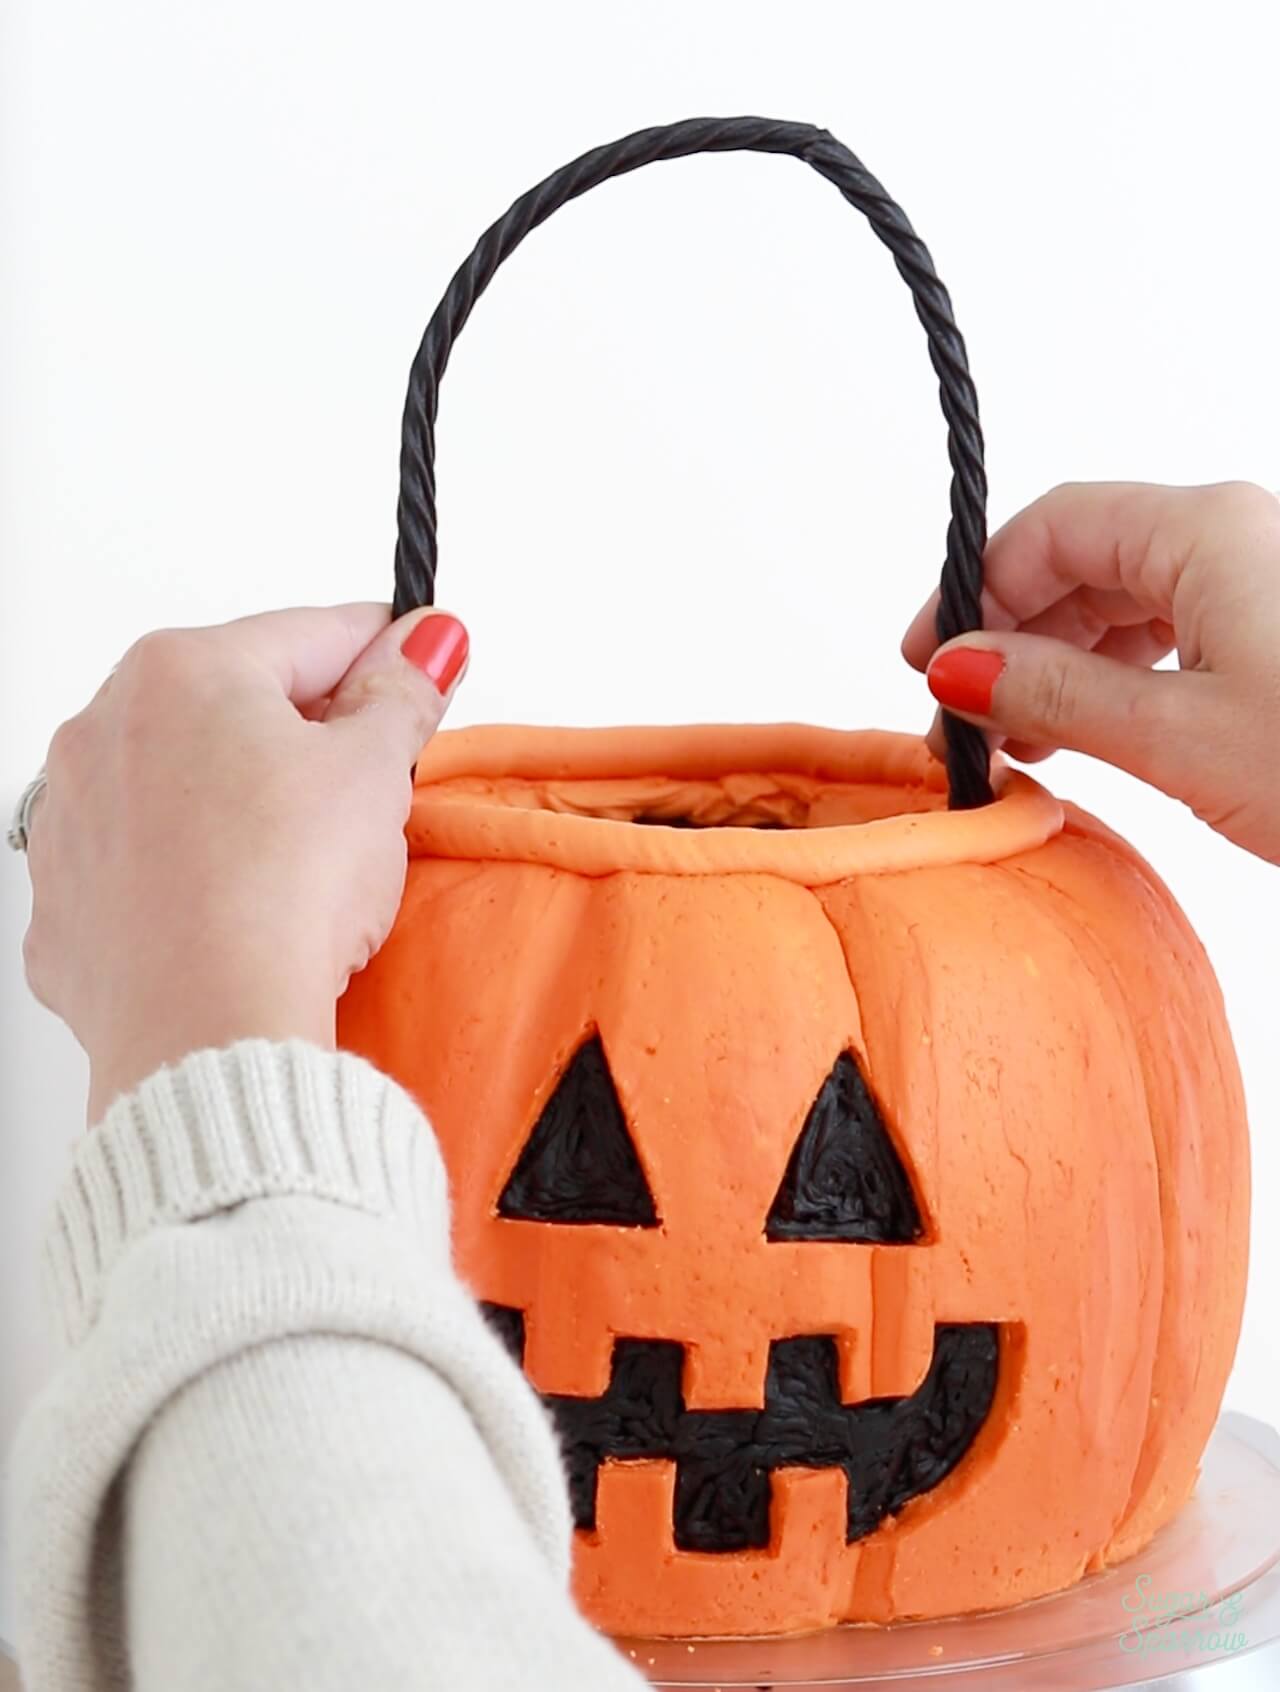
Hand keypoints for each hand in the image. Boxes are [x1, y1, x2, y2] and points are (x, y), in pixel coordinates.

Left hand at [21, 604, 468, 1123]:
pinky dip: (190, 878)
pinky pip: (143, 869)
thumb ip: (402, 693)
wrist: (208, 1030)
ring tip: (305, 864)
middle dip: (308, 736)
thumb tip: (425, 642)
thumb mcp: (376, 770)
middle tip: (372, 785)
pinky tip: (241, 911)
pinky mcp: (65, 908)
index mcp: (182, 671)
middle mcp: (104, 729)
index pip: (310, 635)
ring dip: (241, 804)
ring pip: (182, 787)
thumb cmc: (281, 893)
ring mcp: (72, 821)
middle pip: (236, 707)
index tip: (420, 663)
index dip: (383, 650)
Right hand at [902, 480, 1279, 863]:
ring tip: (1013, 743)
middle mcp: (1234, 538)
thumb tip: (961, 670)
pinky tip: (1082, 733)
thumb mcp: (1176, 735)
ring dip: (1055, 669)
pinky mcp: (1276, 637)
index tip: (926, 661)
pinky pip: (1168, 637)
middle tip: (959, 721)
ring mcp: (1260, 585)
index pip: (1052, 529)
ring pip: (1121, 606)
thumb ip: (1057, 696)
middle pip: (1082, 565)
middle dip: (1009, 641)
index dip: (975, 592)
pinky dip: (1111, 682)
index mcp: (1206, 530)